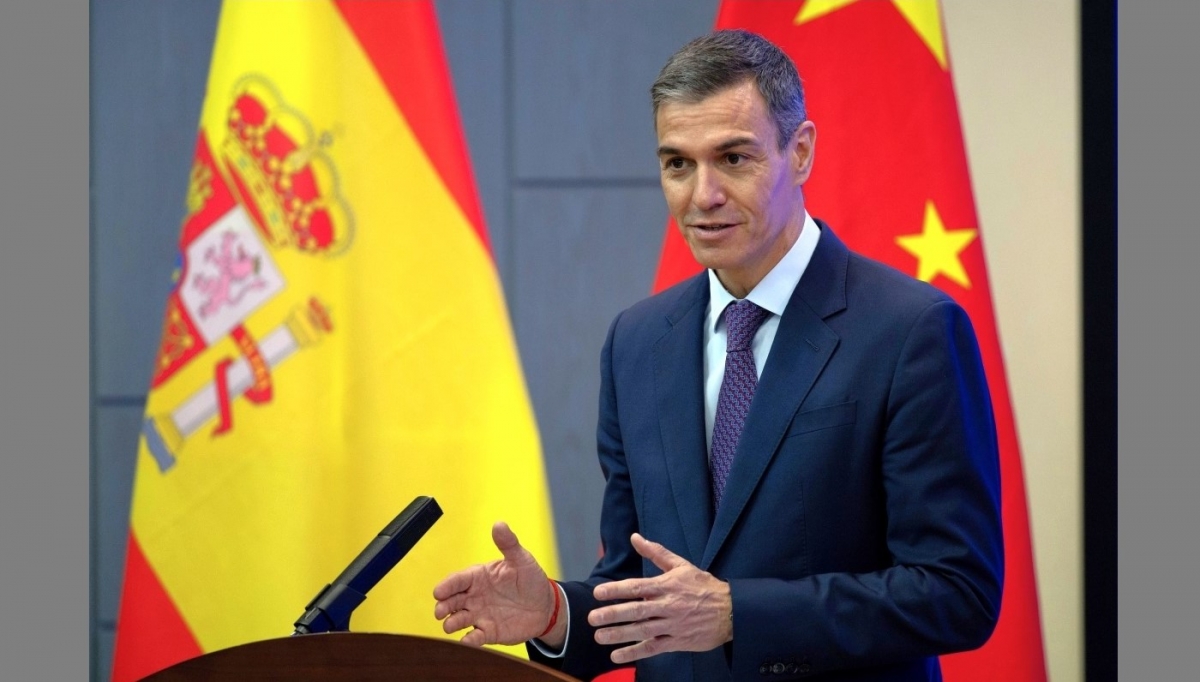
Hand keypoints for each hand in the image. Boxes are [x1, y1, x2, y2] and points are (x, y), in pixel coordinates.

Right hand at [433, 521, 561, 646]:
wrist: (545, 606)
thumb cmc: (530, 579)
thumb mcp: (521, 559)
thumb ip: (508, 544)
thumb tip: (499, 524)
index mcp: (479, 577)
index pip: (458, 580)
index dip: (447, 585)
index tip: (438, 591)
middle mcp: (474, 596)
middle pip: (452, 601)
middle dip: (443, 606)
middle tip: (440, 611)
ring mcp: (480, 615)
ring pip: (458, 619)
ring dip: (452, 623)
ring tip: (450, 625)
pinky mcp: (488, 632)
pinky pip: (475, 637)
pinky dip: (469, 640)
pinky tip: (467, 640)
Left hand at [588, 533, 732, 663]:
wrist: (732, 611)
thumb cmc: (704, 586)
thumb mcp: (681, 565)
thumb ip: (656, 552)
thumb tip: (635, 537)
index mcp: (667, 585)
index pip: (637, 587)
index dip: (617, 590)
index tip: (598, 593)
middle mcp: (668, 605)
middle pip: (637, 610)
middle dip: (613, 614)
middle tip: (592, 618)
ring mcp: (672, 625)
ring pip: (643, 630)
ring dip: (620, 634)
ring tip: (599, 637)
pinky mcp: (677, 641)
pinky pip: (653, 648)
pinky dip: (635, 652)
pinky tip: (617, 656)